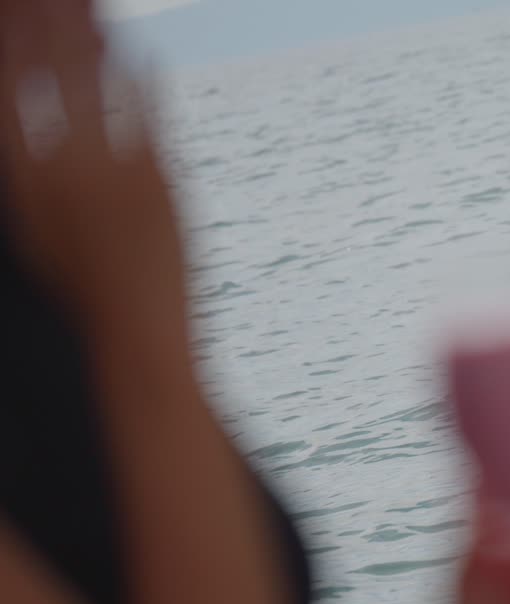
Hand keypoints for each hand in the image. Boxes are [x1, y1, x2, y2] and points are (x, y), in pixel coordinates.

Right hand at [0, 0, 188, 344]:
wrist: (138, 331)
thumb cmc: (87, 287)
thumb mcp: (37, 233)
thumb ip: (27, 180)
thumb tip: (21, 135)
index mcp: (22, 183)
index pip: (4, 91)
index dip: (7, 44)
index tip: (13, 11)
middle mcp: (61, 170)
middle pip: (45, 73)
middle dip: (42, 21)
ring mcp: (113, 171)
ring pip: (95, 83)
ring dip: (87, 33)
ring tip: (85, 2)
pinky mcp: (160, 180)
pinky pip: (147, 115)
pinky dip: (139, 78)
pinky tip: (138, 51)